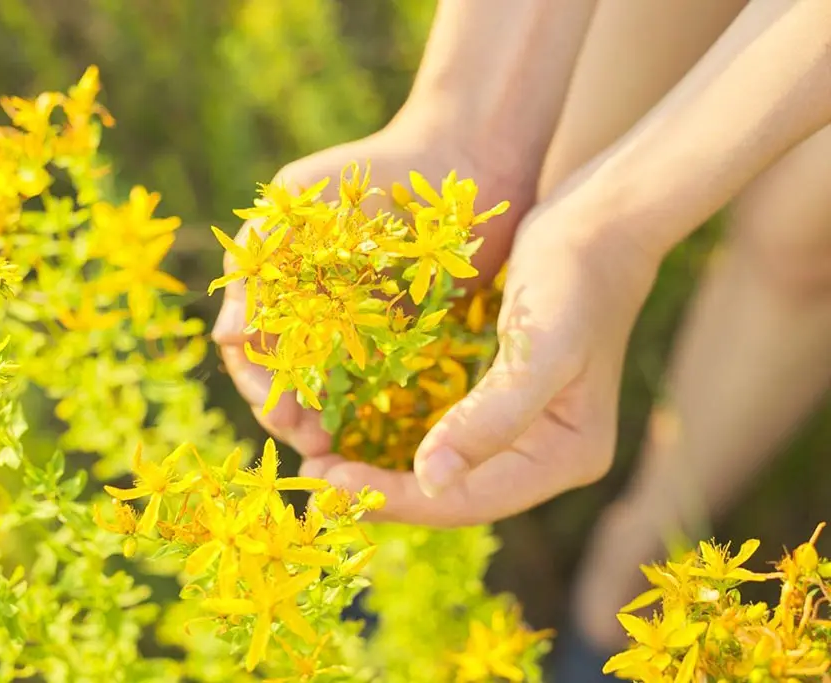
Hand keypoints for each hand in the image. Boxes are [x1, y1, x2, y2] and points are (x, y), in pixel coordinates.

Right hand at [211, 119, 535, 460]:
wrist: (461, 155)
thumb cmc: (369, 172)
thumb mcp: (296, 201)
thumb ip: (255, 258)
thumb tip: (224, 338)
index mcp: (282, 287)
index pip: (254, 352)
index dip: (262, 387)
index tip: (279, 415)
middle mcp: (317, 313)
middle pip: (293, 380)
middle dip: (295, 415)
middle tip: (313, 445)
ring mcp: (364, 327)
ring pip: (337, 389)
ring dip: (332, 421)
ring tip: (341, 446)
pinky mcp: (412, 334)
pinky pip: (388, 381)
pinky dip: (378, 407)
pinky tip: (382, 428)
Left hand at [303, 202, 659, 525]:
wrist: (597, 219)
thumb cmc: (573, 278)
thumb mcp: (539, 349)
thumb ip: (491, 418)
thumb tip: (430, 482)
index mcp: (566, 456)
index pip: (470, 501)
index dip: (398, 500)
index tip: (330, 484)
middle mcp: (542, 456)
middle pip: (452, 494)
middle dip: (382, 491)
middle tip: (314, 478)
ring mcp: (520, 429)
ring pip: (440, 469)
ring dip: (380, 469)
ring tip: (320, 461)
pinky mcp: (496, 401)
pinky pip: (438, 432)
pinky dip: (393, 435)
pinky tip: (347, 425)